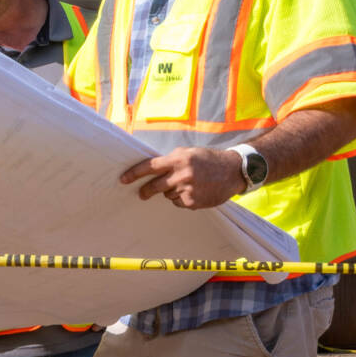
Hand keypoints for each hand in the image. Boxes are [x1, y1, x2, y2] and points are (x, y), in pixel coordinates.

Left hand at [120, 147, 246, 209]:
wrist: (232, 171)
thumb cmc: (208, 160)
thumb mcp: (188, 153)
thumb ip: (171, 160)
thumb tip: (152, 169)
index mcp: (178, 159)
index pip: (150, 167)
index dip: (134, 174)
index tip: (123, 179)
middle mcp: (181, 174)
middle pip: (155, 186)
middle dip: (146, 191)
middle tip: (142, 194)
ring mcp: (187, 189)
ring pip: (167, 195)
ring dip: (172, 192)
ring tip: (188, 185)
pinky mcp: (193, 202)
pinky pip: (178, 203)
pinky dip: (182, 199)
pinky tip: (195, 192)